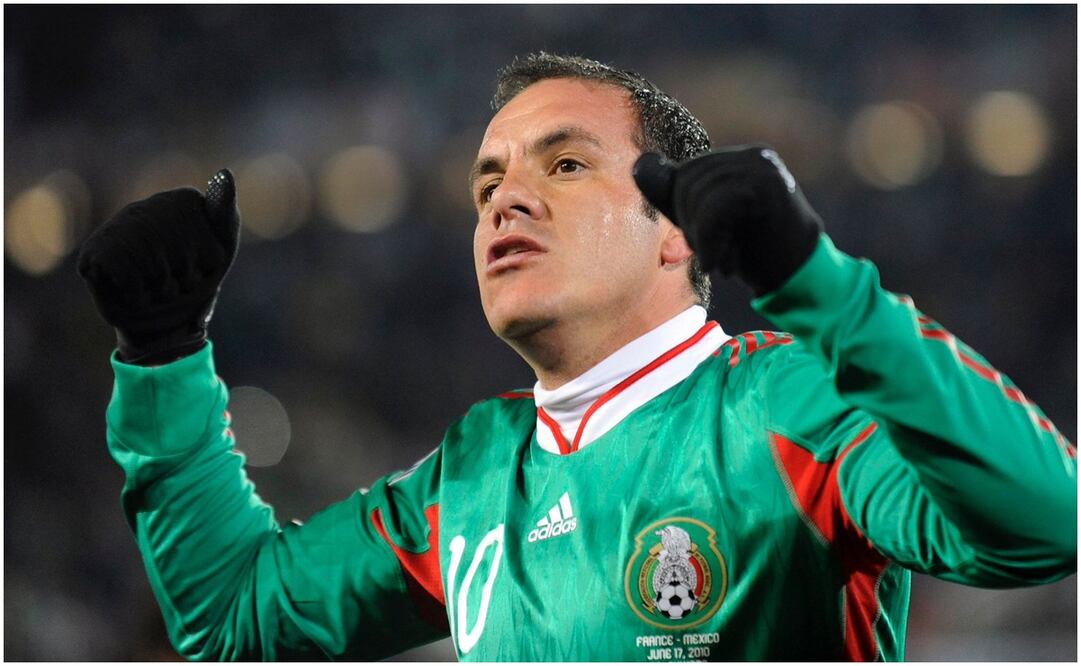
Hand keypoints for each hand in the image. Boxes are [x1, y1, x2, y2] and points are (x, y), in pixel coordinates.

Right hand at [77, 169, 240, 364]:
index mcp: (183, 201)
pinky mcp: (94, 254)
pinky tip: (134, 291)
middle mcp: (146, 207)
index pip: (210, 245)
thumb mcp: (220, 250)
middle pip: (182, 257)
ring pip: (156, 269)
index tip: (204, 266)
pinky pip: (130, 280)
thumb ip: (223, 214)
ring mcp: (117, 229)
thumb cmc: (196, 281)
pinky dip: (139, 297)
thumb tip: (225, 174)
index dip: (210, 265)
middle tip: (177, 282)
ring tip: (157, 286)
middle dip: (184, 281)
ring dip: (162, 290)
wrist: (163, 319)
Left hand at [634, 146, 821, 295]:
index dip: (685, 215)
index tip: (710, 245)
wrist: (798, 279)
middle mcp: (752, 156)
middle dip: (693, 226)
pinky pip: (716, 207)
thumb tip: (640, 164)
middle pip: (688, 181)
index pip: (685, 174)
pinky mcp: (768, 184)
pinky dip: (711, 241)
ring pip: (699, 194)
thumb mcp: (704, 222)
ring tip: (727, 258)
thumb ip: (674, 196)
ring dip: (704, 238)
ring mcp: (762, 166)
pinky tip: (724, 262)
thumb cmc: (753, 253)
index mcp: (739, 160)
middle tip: (719, 254)